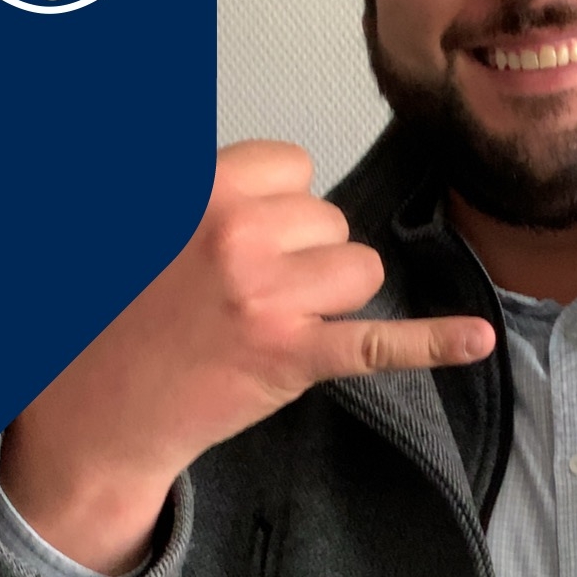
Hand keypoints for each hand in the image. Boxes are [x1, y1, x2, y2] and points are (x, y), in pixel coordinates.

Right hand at [0, 141, 495, 571]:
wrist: (99, 408)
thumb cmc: (121, 318)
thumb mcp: (148, 224)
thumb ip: (205, 189)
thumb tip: (255, 172)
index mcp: (203, 189)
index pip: (294, 168)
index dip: (282, 208)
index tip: (250, 240)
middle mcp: (239, 234)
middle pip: (332, 221)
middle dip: (304, 256)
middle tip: (246, 294)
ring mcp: (269, 298)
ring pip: (360, 270)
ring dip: (330, 297)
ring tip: (271, 323)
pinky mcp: (292, 358)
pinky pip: (378, 342)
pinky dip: (432, 342)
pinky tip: (477, 339)